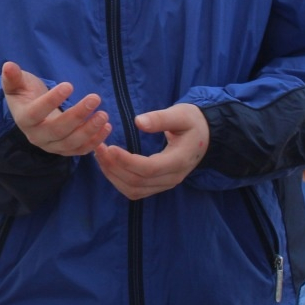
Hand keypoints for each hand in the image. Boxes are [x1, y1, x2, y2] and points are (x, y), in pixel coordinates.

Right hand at [2, 61, 110, 156]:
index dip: (52, 101)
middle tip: (95, 98)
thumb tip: (8, 66)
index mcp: (24, 119)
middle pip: (57, 130)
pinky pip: (80, 150)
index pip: (36, 113)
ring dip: (90, 130)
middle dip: (78, 115)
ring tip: (104, 115)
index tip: (69, 85)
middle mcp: (37, 137)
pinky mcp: (64, 150)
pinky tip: (107, 128)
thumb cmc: (25, 94)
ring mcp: (52, 146)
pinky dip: (95, 142)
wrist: (31, 112)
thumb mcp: (17, 83)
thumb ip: (12, 77)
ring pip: (71, 143)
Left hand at [92, 103, 208, 199]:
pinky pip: (134, 191)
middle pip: (138, 182)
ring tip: (100, 156)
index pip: (150, 168)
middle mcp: (172, 177)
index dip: (127, 161)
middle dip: (114, 167)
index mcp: (179, 160)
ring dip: (113, 175)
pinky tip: (109, 165)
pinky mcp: (158, 185)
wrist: (205, 136)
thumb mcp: (181, 114)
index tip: (110, 147)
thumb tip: (138, 122)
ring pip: (133, 190)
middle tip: (99, 148)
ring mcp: (165, 184)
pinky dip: (118, 180)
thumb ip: (161, 118)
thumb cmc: (193, 122)